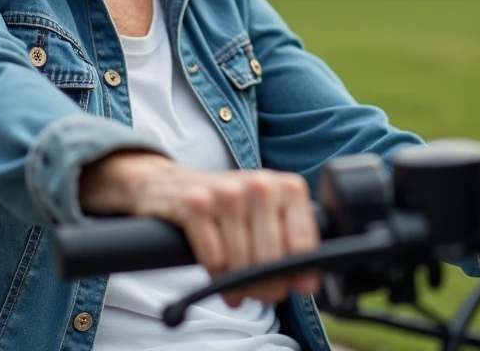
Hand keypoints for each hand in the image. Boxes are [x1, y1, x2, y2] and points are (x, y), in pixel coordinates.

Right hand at [79, 151, 319, 306]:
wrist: (170, 184)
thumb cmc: (227, 206)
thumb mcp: (265, 215)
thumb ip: (291, 245)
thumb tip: (308, 285)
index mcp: (287, 187)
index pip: (303, 243)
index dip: (297, 274)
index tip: (292, 287)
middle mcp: (260, 184)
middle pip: (271, 258)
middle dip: (266, 287)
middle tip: (259, 295)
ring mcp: (227, 192)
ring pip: (242, 262)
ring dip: (238, 285)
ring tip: (237, 290)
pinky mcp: (195, 204)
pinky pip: (213, 259)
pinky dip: (215, 275)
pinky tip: (215, 276)